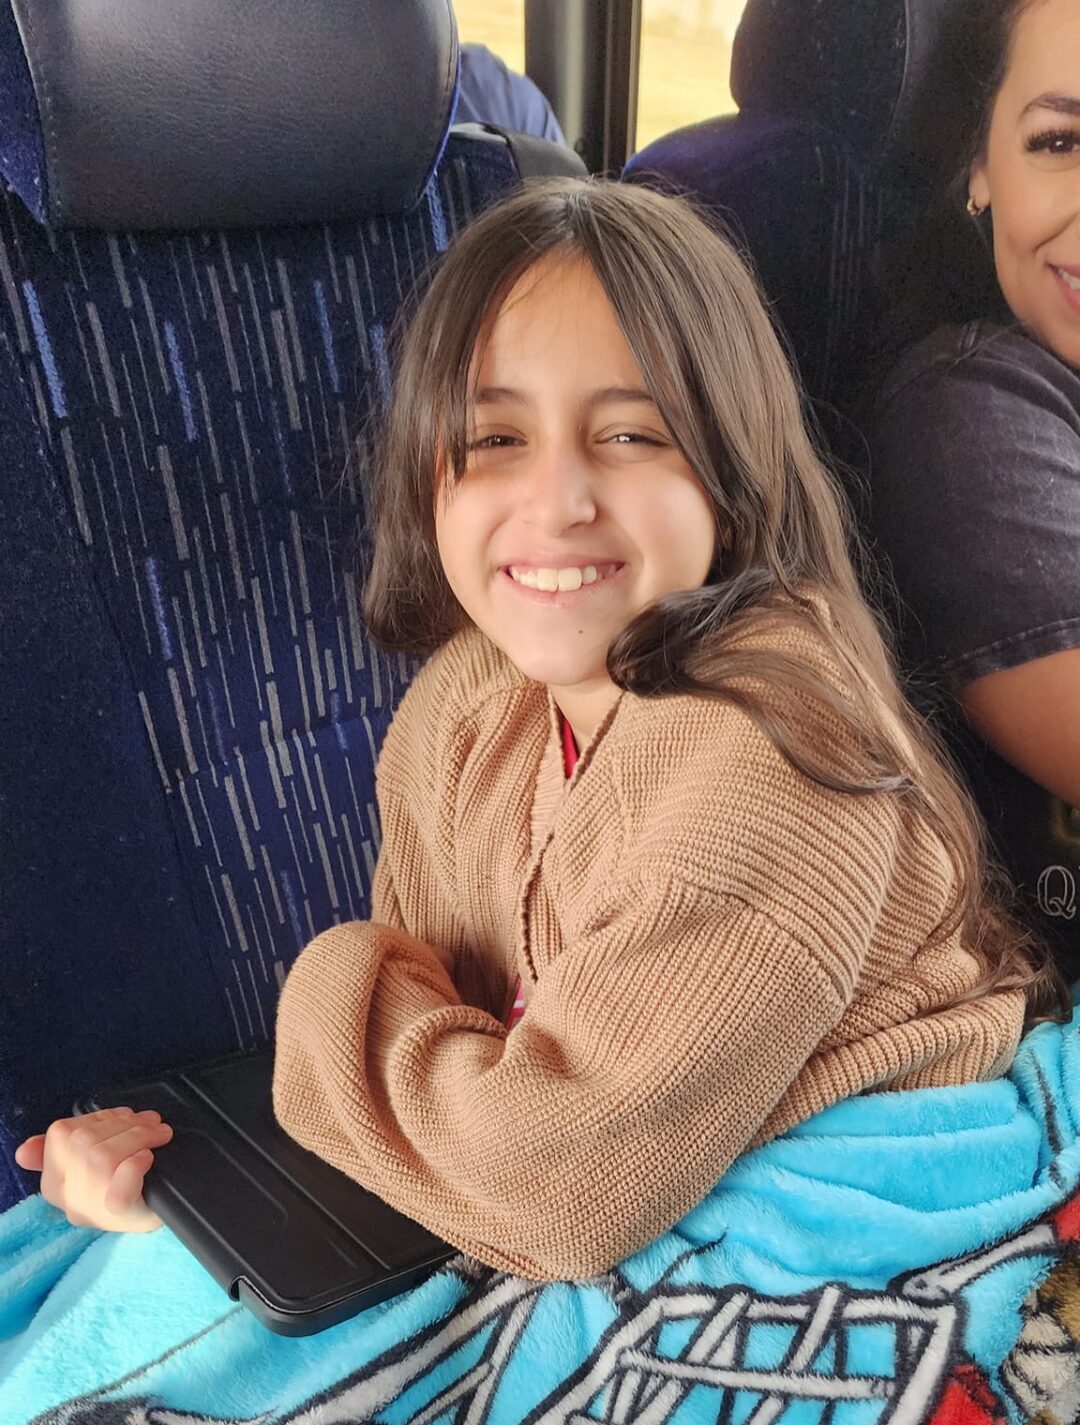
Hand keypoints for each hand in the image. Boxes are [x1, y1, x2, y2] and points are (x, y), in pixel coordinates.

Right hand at [14, 1107, 172, 1231]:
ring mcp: (91, 1206)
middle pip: (84, 1140)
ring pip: (101, 1155)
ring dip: (138, 1135)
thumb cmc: (123, 1185)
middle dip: (124, 1123)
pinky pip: (123, 1178)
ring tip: (159, 1135)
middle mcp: (66, 1195)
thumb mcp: (90, 1165)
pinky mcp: (120, 1213)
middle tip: (152, 1124)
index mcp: (53, 1180)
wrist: (156, 1215)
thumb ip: (64, 1145)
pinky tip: (148, 1158)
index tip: (123, 1117)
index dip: (98, 1118)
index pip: (60, 1133)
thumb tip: (24, 1151)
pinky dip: (137, 1161)